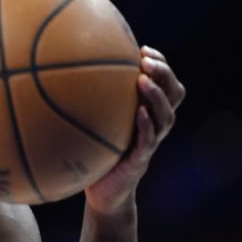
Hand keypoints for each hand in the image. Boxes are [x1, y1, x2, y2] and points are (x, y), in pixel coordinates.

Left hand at [84, 45, 185, 218]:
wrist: (103, 192)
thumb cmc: (98, 153)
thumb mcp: (98, 122)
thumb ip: (95, 99)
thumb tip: (66, 68)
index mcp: (149, 112)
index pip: (167, 84)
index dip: (162, 65)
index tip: (144, 49)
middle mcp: (155, 125)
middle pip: (174, 95)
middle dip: (164, 74)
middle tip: (146, 60)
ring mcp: (150, 143)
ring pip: (167, 117)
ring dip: (156, 96)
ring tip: (143, 80)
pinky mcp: (140, 160)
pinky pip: (148, 141)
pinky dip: (146, 126)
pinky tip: (138, 112)